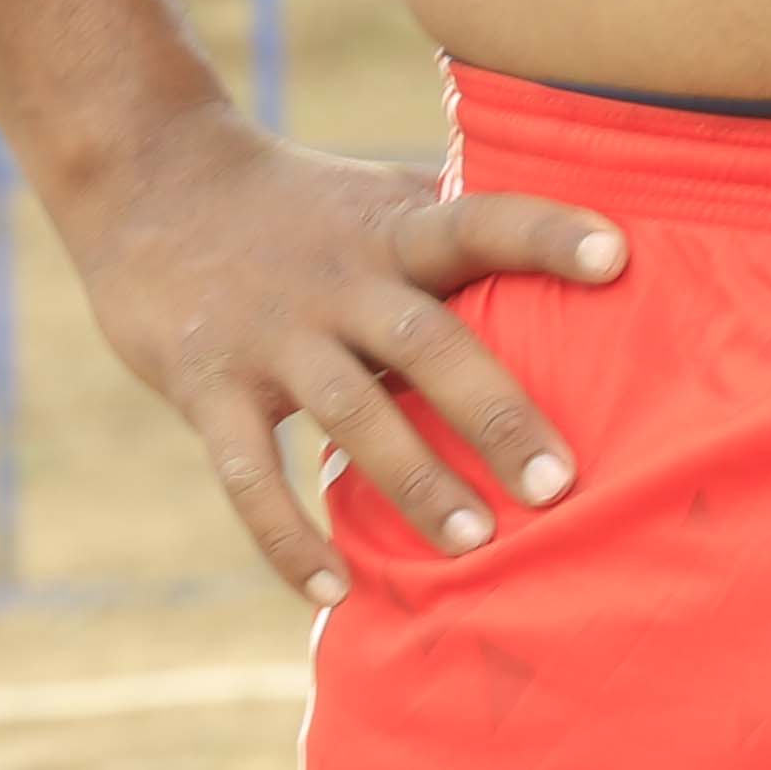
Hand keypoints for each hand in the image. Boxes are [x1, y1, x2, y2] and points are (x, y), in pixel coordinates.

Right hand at [56, 96, 625, 598]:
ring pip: (351, 413)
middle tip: (560, 483)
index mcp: (393, 230)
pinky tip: (334, 589)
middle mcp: (340, 279)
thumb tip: (586, 265)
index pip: (480, 222)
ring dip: (414, 482)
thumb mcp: (379, 201)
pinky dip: (289, 537)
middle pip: (427, 341)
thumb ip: (455, 238)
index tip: (619, 258)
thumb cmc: (299, 206)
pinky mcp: (207, 384)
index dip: (547, 235)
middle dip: (495, 413)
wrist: (151, 180)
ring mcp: (272, 335)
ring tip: (476, 545)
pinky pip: (250, 473)